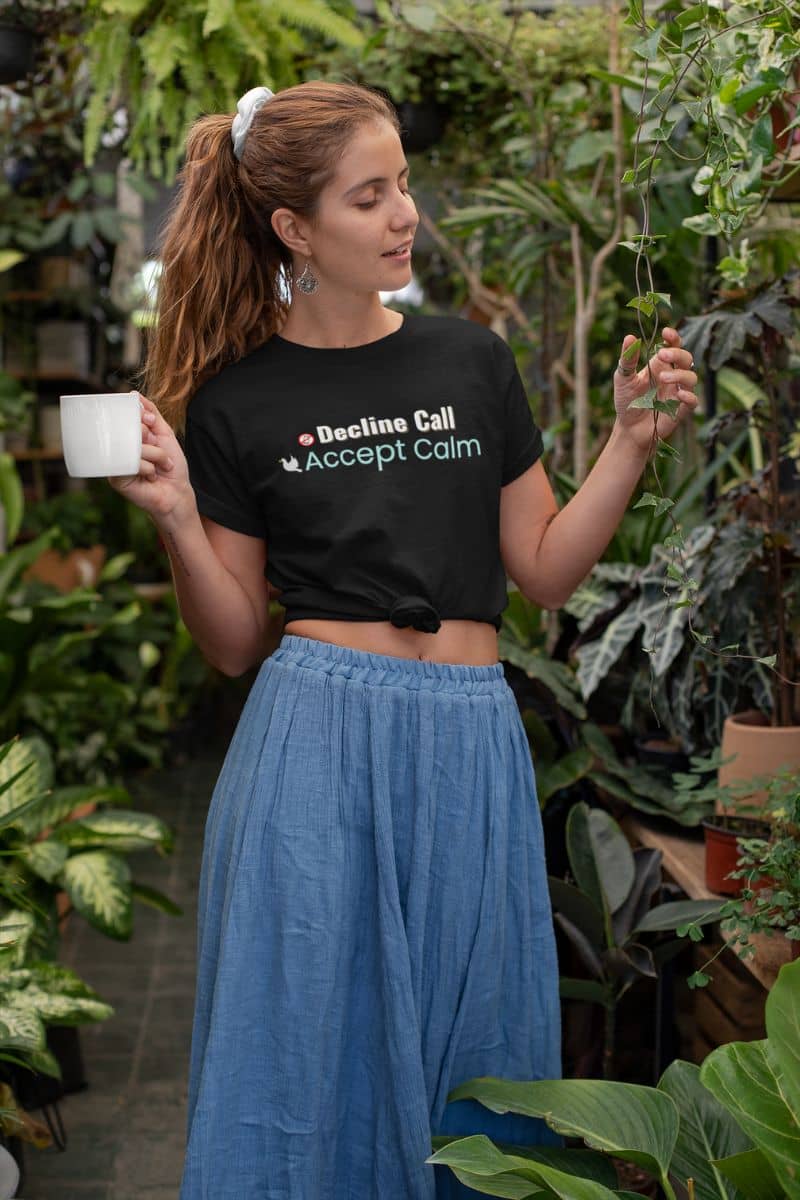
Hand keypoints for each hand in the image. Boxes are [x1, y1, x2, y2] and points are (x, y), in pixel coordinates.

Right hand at [108, 394, 193, 522]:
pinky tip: (150, 477)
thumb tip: (134, 395)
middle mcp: (120, 448)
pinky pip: (132, 463)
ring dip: (156, 454)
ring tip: (161, 466)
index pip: (126, 417)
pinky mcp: (116, 478)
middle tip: (158, 446)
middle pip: (127, 428)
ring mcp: (116, 462)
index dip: (138, 415)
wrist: (177, 493)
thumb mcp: (165, 435)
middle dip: (147, 436)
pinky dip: (148, 468)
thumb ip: (153, 414)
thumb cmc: (171, 467)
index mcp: (128, 437)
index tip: (150, 421)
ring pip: (133, 446)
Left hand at [613, 327, 698, 453]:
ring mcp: (678, 393)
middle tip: (661, 355)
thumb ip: (628, 359)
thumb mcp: (623, 378)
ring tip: (663, 378)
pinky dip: (689, 396)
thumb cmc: (627, 401)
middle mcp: (673, 376)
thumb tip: (630, 337)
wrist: (628, 428)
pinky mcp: (680, 410)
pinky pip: (693, 401)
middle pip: (686, 359)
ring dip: (679, 375)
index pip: (674, 346)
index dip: (674, 338)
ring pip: (691, 378)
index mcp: (660, 365)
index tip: (666, 332)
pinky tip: (679, 394)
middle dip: (677, 354)